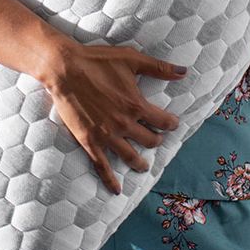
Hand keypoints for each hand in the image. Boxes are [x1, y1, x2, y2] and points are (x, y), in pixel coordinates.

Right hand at [42, 42, 184, 194]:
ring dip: (140, 163)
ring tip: (144, 166)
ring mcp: (107, 135)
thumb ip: (159, 68)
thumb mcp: (131, 59)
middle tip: (157, 139)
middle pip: (149, 140)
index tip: (173, 124)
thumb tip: (184, 72)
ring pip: (130, 157)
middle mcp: (124, 123)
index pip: (163, 121)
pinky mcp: (89, 141)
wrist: (65, 69)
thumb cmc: (98, 61)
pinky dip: (110, 180)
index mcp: (136, 104)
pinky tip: (117, 190)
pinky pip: (102, 166)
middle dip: (157, 141)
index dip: (171, 124)